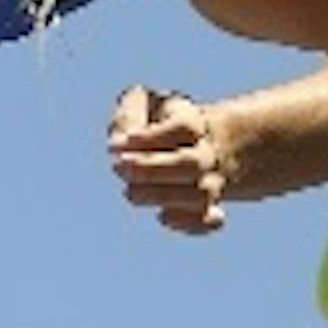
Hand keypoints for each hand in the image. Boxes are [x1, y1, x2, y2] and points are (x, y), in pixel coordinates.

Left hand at [107, 85, 229, 234]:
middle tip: (118, 165)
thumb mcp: (141, 104)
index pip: (184, 127)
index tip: (121, 141)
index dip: (151, 138)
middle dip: (150, 169)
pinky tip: (162, 215)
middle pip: (191, 164)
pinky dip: (188, 224)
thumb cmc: (155, 122)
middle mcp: (205, 152)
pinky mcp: (205, 208)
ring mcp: (209, 181)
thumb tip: (119, 143)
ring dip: (161, 197)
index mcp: (192, 121)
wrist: (189, 145)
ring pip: (200, 195)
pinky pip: (207, 221)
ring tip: (129, 191)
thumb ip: (128, 114)